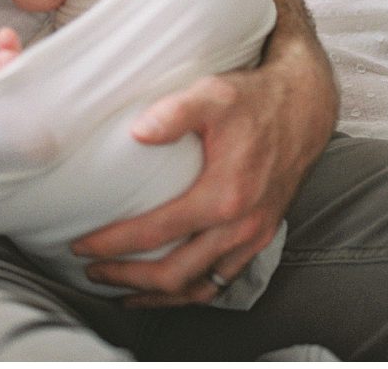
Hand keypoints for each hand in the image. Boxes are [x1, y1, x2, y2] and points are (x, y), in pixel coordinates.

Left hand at [72, 57, 328, 306]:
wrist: (304, 106)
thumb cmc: (255, 99)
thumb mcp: (214, 93)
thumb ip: (174, 112)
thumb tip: (136, 132)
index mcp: (225, 194)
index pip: (157, 232)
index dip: (115, 243)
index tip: (83, 244)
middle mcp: (241, 224)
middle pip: (174, 273)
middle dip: (128, 278)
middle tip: (93, 271)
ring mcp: (254, 235)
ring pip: (199, 286)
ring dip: (158, 295)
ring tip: (124, 291)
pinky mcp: (261, 235)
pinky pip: (222, 279)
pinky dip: (192, 289)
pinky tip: (172, 286)